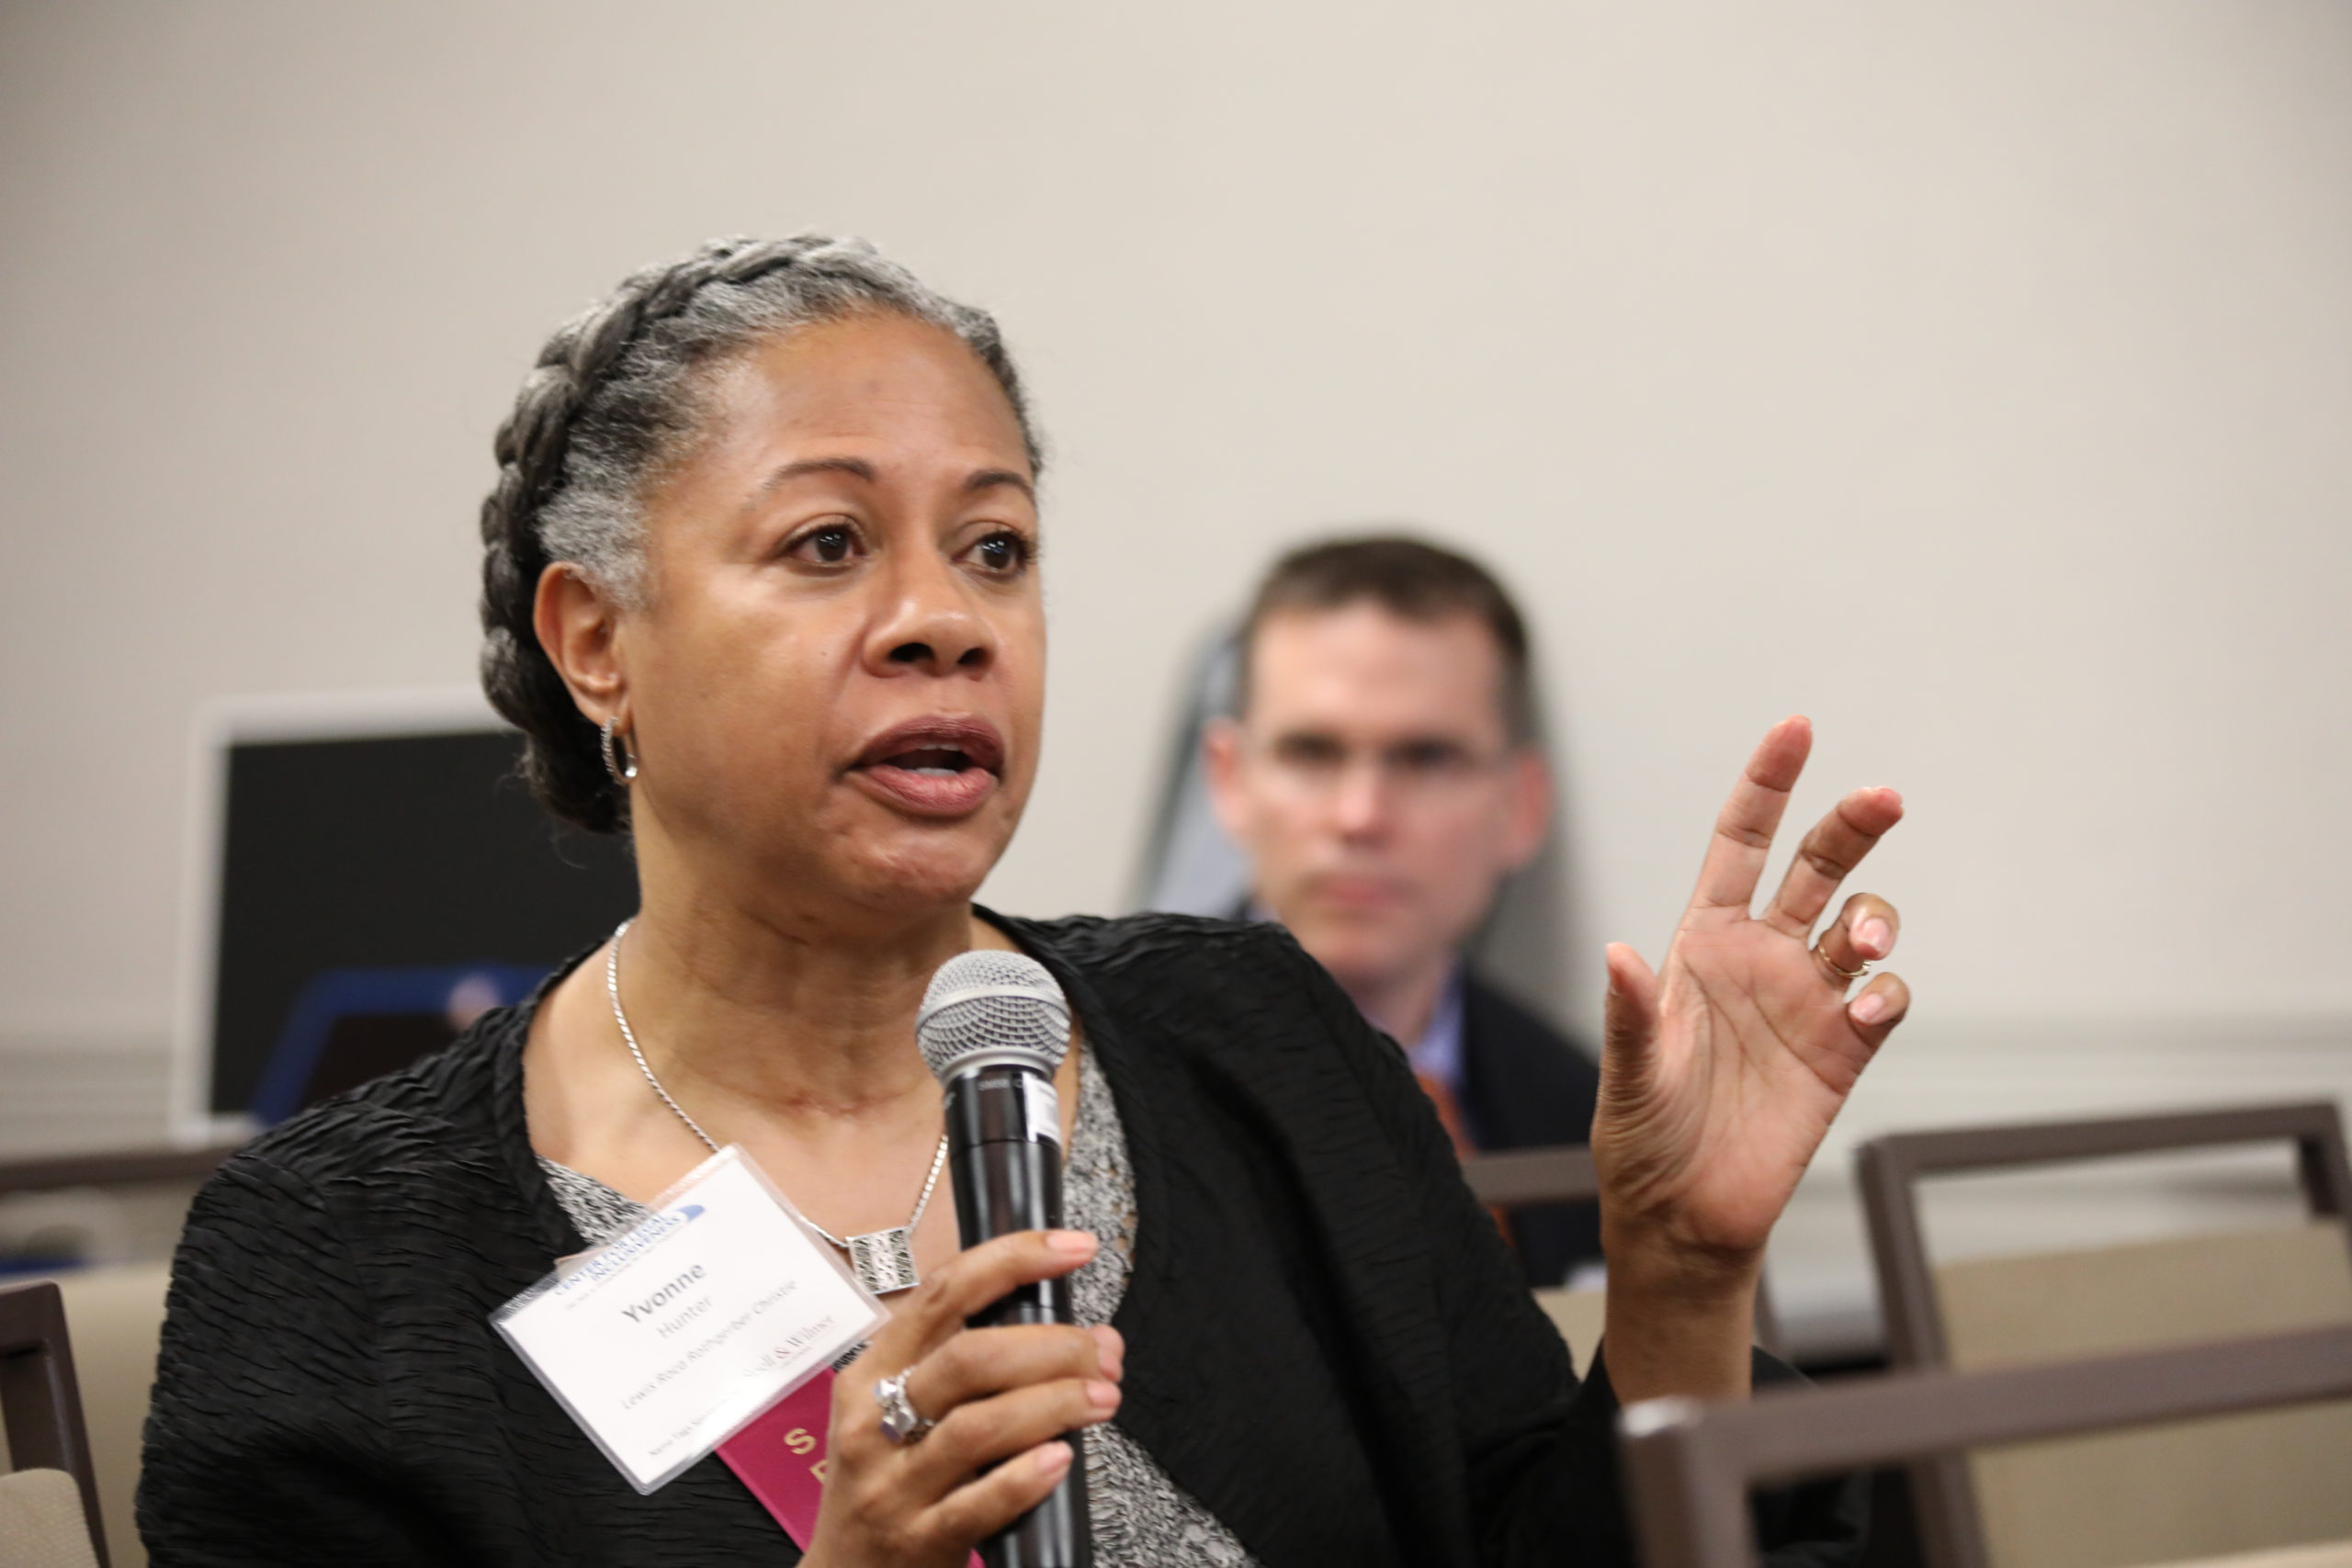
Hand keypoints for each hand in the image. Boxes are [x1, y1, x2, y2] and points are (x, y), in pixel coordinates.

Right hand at [805, 1231, 1120, 1567]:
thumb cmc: (888, 1480)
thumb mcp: (895, 1410)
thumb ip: (964, 1367)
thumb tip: (1074, 1335)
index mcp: (870, 1373)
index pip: (942, 1295)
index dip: (1012, 1259)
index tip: (1073, 1248)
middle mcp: (873, 1422)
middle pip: (969, 1358)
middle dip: (1053, 1346)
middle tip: (1105, 1352)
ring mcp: (893, 1485)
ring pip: (979, 1426)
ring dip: (1055, 1403)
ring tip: (1102, 1398)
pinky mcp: (919, 1539)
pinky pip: (978, 1502)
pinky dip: (1027, 1476)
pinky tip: (1061, 1458)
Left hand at [1596, 716, 1908, 1271]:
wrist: (1685, 1213)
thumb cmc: (1642, 1135)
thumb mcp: (1628, 1074)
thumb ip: (1631, 1014)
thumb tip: (1618, 954)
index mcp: (1702, 941)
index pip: (1742, 842)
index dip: (1769, 784)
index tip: (1797, 728)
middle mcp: (1761, 958)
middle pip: (1818, 867)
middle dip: (1851, 826)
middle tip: (1883, 798)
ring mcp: (1807, 1001)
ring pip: (1860, 924)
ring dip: (1875, 919)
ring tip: (1862, 947)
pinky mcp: (1843, 1051)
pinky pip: (1883, 999)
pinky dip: (1887, 990)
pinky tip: (1868, 1002)